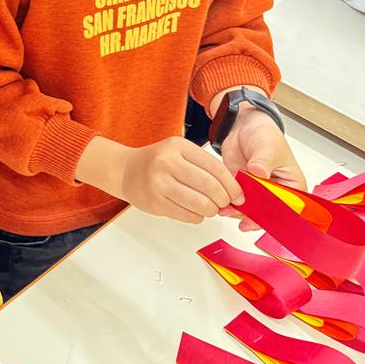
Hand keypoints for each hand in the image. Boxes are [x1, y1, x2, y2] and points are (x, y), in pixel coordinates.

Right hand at [117, 136, 244, 223]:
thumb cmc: (157, 162)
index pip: (215, 168)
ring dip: (211, 210)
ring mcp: (159, 184)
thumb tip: (232, 189)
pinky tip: (194, 211)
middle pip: (209, 187)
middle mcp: (167, 163)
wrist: (125, 170)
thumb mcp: (179, 152)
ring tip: (210, 208)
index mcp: (178, 147)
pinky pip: (187, 216)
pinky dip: (197, 216)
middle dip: (223, 200)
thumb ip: (203, 166)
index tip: (238, 195)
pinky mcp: (155, 203)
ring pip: (200, 205)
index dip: (231, 185)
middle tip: (225, 203)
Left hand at [221, 106, 305, 230]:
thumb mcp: (267, 147)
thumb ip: (263, 161)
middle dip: (252, 216)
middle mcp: (277, 194)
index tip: (260, 217)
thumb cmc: (265, 135)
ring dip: (238, 212)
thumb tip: (260, 172)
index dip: (274, 215)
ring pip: (250, 210)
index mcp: (292, 187)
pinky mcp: (243, 190)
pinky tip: (221, 205)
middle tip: (238, 215)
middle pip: (268, 212)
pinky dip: (229, 206)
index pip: (287, 207)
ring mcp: (258, 193)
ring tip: (225, 210)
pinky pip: (237, 203)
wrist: (244, 127)